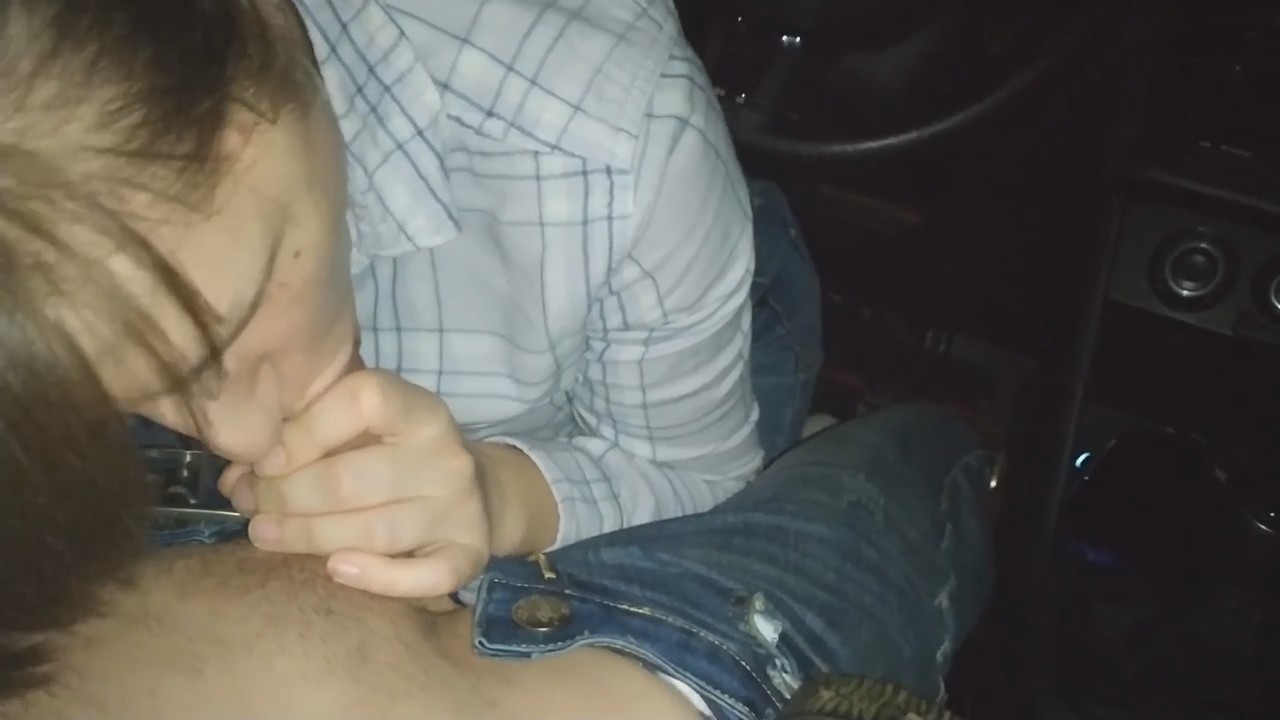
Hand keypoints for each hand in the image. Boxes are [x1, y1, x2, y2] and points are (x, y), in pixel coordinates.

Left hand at [218, 370, 489, 598]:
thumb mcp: (363, 430)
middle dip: (287, 495)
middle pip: (353, 479)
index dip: (304, 430)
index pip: (363, 402)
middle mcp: (447, 456)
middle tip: (251, 503)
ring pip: (376, 529)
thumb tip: (235, 478)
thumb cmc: (397, 455)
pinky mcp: (470, 552)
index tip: (264, 459)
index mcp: (420, 410)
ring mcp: (461, 506)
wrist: (475, 492)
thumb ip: (305, 440)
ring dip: (308, 536)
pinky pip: (426, 575)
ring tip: (264, 533)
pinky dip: (379, 577)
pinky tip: (336, 569)